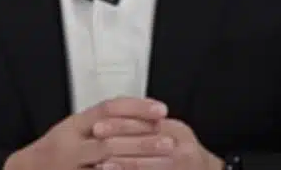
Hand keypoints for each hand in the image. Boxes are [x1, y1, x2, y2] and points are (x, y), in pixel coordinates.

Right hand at [3, 97, 169, 169]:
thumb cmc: (56, 151)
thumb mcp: (75, 129)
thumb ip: (103, 123)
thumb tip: (144, 116)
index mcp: (74, 125)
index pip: (108, 109)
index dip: (136, 108)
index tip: (162, 110)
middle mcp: (70, 144)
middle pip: (111, 138)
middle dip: (143, 140)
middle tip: (169, 141)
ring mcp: (70, 166)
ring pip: (108, 161)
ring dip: (138, 161)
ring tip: (164, 160)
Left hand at [94, 118, 222, 169]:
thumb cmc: (184, 154)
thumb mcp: (172, 133)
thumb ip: (149, 125)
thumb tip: (115, 116)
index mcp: (177, 131)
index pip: (145, 124)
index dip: (119, 125)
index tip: (98, 125)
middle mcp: (181, 148)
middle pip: (144, 145)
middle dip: (116, 144)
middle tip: (95, 144)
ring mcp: (179, 165)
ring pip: (145, 165)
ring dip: (121, 165)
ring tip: (99, 165)